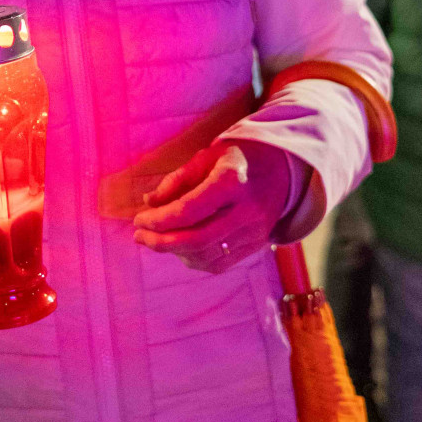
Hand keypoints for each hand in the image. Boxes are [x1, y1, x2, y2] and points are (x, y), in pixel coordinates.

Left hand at [133, 141, 296, 273]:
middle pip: (197, 239)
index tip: (138, 220)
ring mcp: (255, 232)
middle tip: (140, 237)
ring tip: (158, 240)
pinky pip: (220, 264)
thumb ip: (177, 180)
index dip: (159, 220)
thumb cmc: (237, 159)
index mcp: (232, 181)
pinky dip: (195, 260)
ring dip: (176, 253)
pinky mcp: (257, 246)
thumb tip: (150, 203)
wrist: (282, 169)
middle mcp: (247, 210)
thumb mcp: (207, 156)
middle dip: (162, 242)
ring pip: (207, 256)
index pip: (189, 210)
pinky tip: (181, 249)